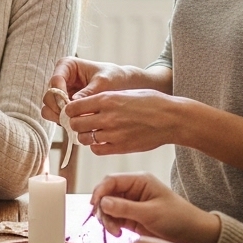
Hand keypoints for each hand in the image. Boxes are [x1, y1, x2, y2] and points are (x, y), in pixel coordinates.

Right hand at [42, 57, 152, 119]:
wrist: (122, 86)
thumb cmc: (114, 78)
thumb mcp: (104, 82)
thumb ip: (89, 92)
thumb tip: (73, 103)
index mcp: (67, 65)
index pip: (56, 80)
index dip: (60, 94)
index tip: (70, 106)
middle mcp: (60, 79)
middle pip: (48, 95)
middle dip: (57, 108)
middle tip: (71, 118)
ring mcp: (60, 93)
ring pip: (48, 107)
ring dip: (57, 116)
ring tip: (73, 122)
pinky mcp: (63, 105)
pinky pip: (55, 115)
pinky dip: (62, 121)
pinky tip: (75, 124)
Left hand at [64, 89, 182, 154]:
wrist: (172, 118)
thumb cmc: (151, 102)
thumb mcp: (124, 92)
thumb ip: (104, 99)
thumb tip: (84, 104)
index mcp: (107, 99)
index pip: (73, 107)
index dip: (70, 111)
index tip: (73, 112)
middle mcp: (107, 117)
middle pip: (75, 124)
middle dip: (75, 124)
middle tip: (80, 123)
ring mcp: (113, 134)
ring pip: (84, 138)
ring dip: (85, 136)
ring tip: (93, 132)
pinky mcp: (120, 147)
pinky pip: (97, 150)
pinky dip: (96, 146)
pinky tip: (102, 141)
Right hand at [90, 172, 220, 242]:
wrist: (194, 235)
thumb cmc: (178, 219)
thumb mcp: (151, 213)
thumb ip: (125, 208)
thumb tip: (102, 202)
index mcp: (139, 181)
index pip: (111, 180)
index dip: (99, 191)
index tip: (95, 206)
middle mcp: (132, 190)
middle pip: (106, 194)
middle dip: (102, 209)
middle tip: (107, 224)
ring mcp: (130, 204)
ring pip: (106, 207)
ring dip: (106, 219)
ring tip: (116, 232)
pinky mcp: (129, 217)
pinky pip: (112, 218)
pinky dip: (111, 225)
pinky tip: (118, 233)